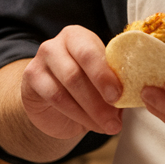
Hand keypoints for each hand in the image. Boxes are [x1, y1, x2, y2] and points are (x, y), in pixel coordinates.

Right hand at [21, 25, 122, 141]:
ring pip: (68, 84)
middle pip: (79, 67)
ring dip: (91, 110)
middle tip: (113, 118)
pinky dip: (75, 114)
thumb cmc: (82, 88)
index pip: (92, 51)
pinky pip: (55, 97)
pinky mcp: (31, 77)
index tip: (119, 96)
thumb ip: (114, 86)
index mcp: (81, 37)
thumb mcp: (100, 83)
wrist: (50, 102)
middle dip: (99, 95)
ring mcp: (42, 58)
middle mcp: (59, 43)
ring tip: (106, 126)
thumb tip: (133, 98)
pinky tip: (87, 126)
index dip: (106, 74)